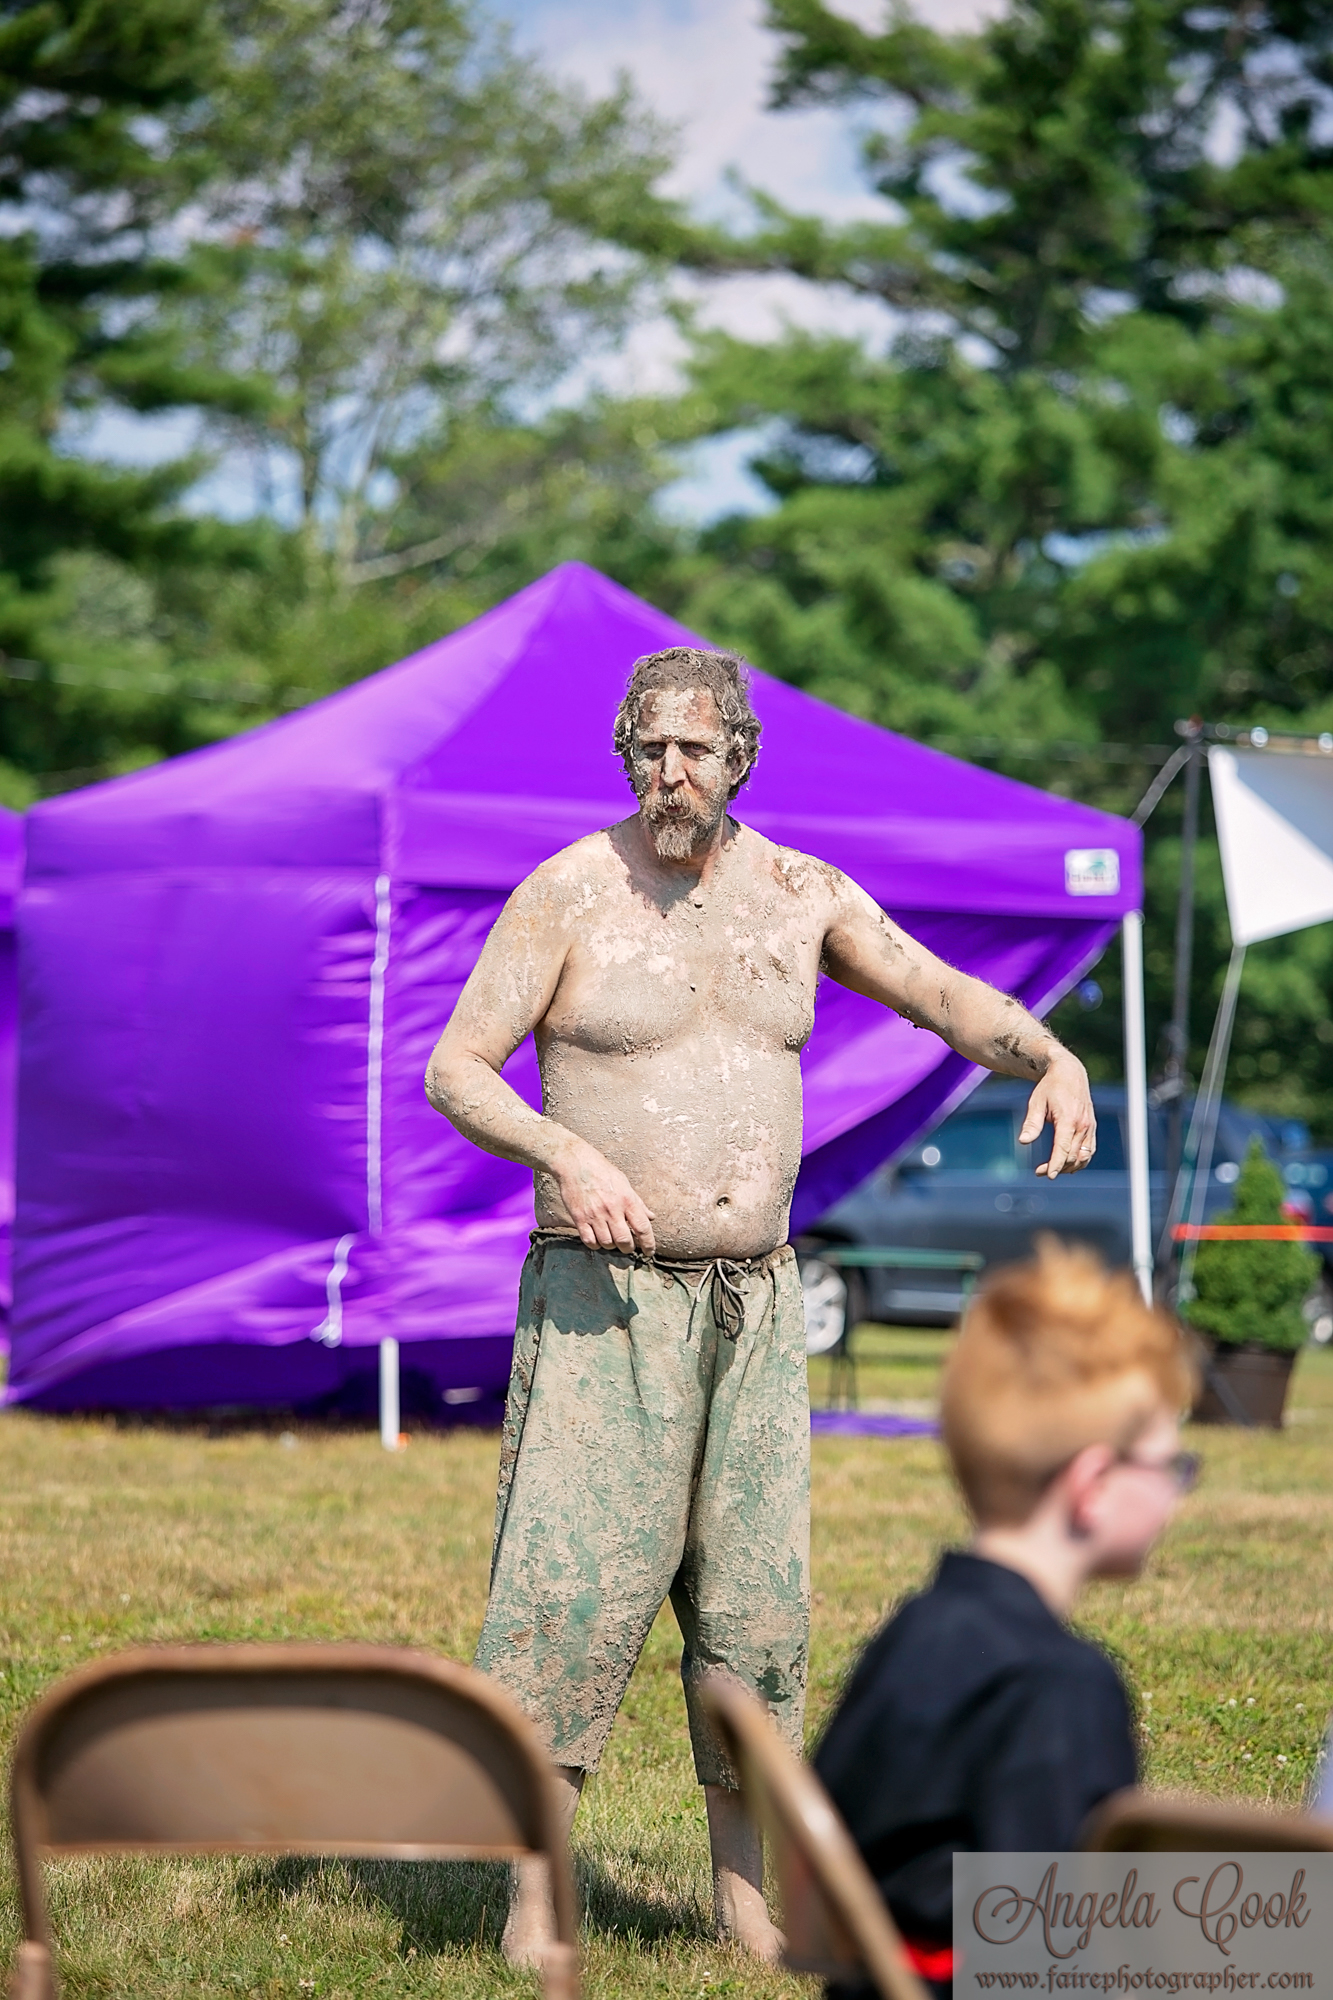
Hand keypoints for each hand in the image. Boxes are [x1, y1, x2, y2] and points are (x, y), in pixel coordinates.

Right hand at [554, 1136, 655, 1253]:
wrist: (576, 1164)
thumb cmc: (603, 1172)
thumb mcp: (624, 1184)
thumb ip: (638, 1203)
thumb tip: (651, 1217)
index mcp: (627, 1200)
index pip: (642, 1228)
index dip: (648, 1244)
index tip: (649, 1252)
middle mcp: (612, 1209)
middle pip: (624, 1241)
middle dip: (628, 1248)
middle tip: (627, 1246)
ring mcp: (595, 1215)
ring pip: (607, 1243)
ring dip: (611, 1246)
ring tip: (611, 1239)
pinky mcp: (579, 1218)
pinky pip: (589, 1241)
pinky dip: (595, 1244)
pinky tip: (597, 1238)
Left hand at [1020, 1054, 1095, 1177]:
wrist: (1069, 1072)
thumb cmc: (1050, 1087)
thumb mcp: (1036, 1102)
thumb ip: (1032, 1123)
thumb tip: (1023, 1141)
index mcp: (1069, 1119)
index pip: (1063, 1148)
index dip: (1056, 1164)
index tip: (1048, 1175)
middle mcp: (1083, 1125)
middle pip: (1072, 1156)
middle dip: (1057, 1167)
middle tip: (1038, 1172)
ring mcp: (1089, 1127)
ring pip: (1084, 1156)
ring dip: (1069, 1167)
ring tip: (1051, 1170)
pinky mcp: (1091, 1127)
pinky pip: (1089, 1150)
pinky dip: (1080, 1161)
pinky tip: (1067, 1165)